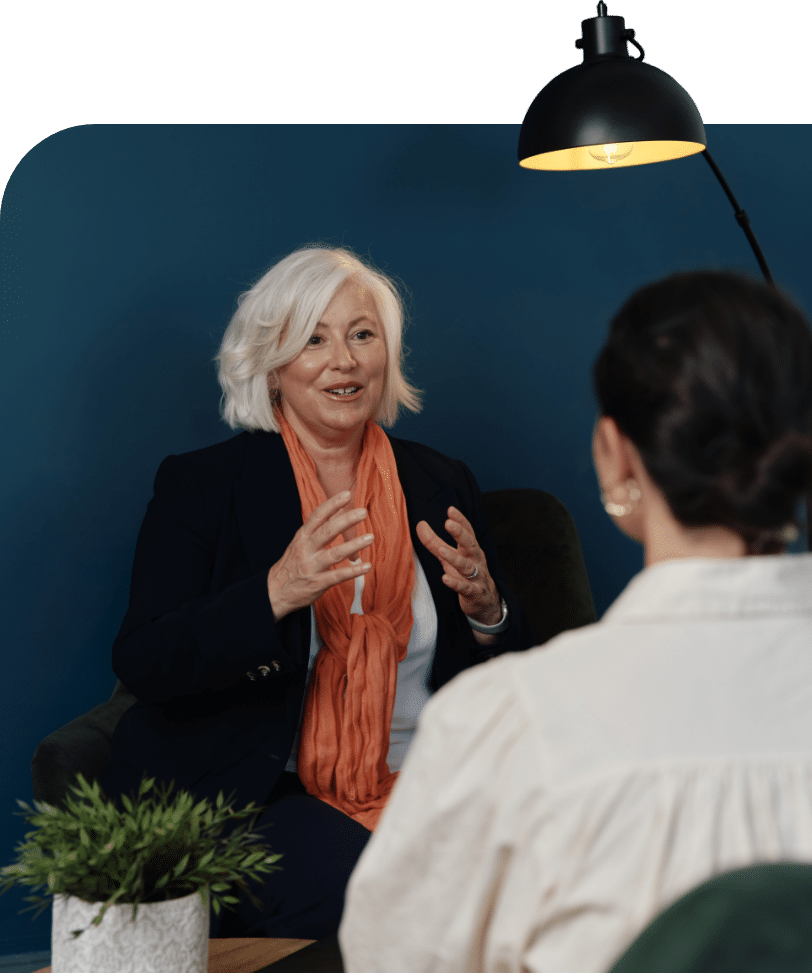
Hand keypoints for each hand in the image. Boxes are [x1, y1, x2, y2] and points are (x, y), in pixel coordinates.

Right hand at [267, 491, 372, 620]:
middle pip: (327, 531)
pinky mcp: (318, 583)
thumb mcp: (300, 542)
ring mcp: (312, 566)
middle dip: (346, 520)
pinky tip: (366, 566)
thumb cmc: (292, 564)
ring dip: (354, 545)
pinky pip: (338, 576)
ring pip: (335, 554)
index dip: (332, 504)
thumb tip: (338, 510)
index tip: (347, 494)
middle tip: (363, 512)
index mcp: (302, 537)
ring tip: (370, 538)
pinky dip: (353, 571)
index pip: (317, 516)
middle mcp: (306, 549)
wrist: (275, 591)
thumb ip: (318, 528)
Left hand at [416, 507, 500, 626]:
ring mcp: (476, 577)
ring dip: (455, 558)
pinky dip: (456, 583)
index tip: (451, 509)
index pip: (468, 532)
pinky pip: (465, 587)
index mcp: (471, 550)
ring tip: (442, 550)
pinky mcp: (474, 593)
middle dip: (460, 534)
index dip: (460, 520)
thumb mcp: (449, 557)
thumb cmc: (465, 575)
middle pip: (470, 545)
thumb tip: (420, 524)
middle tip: (449, 523)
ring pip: (467, 566)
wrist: (485, 601)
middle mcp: (476, 561)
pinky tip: (445, 579)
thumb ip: (434, 542)